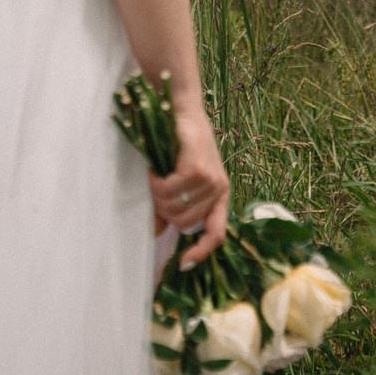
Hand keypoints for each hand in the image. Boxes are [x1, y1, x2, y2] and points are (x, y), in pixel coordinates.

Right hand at [151, 107, 229, 265]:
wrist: (182, 109)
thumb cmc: (180, 143)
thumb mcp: (180, 179)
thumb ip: (174, 205)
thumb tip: (158, 232)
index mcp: (219, 195)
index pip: (216, 233)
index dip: (201, 252)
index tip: (183, 264)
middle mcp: (219, 189)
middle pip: (184, 224)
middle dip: (164, 212)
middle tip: (155, 191)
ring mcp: (211, 180)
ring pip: (175, 208)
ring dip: (158, 195)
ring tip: (156, 177)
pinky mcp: (198, 169)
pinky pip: (170, 191)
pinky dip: (157, 183)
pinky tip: (156, 170)